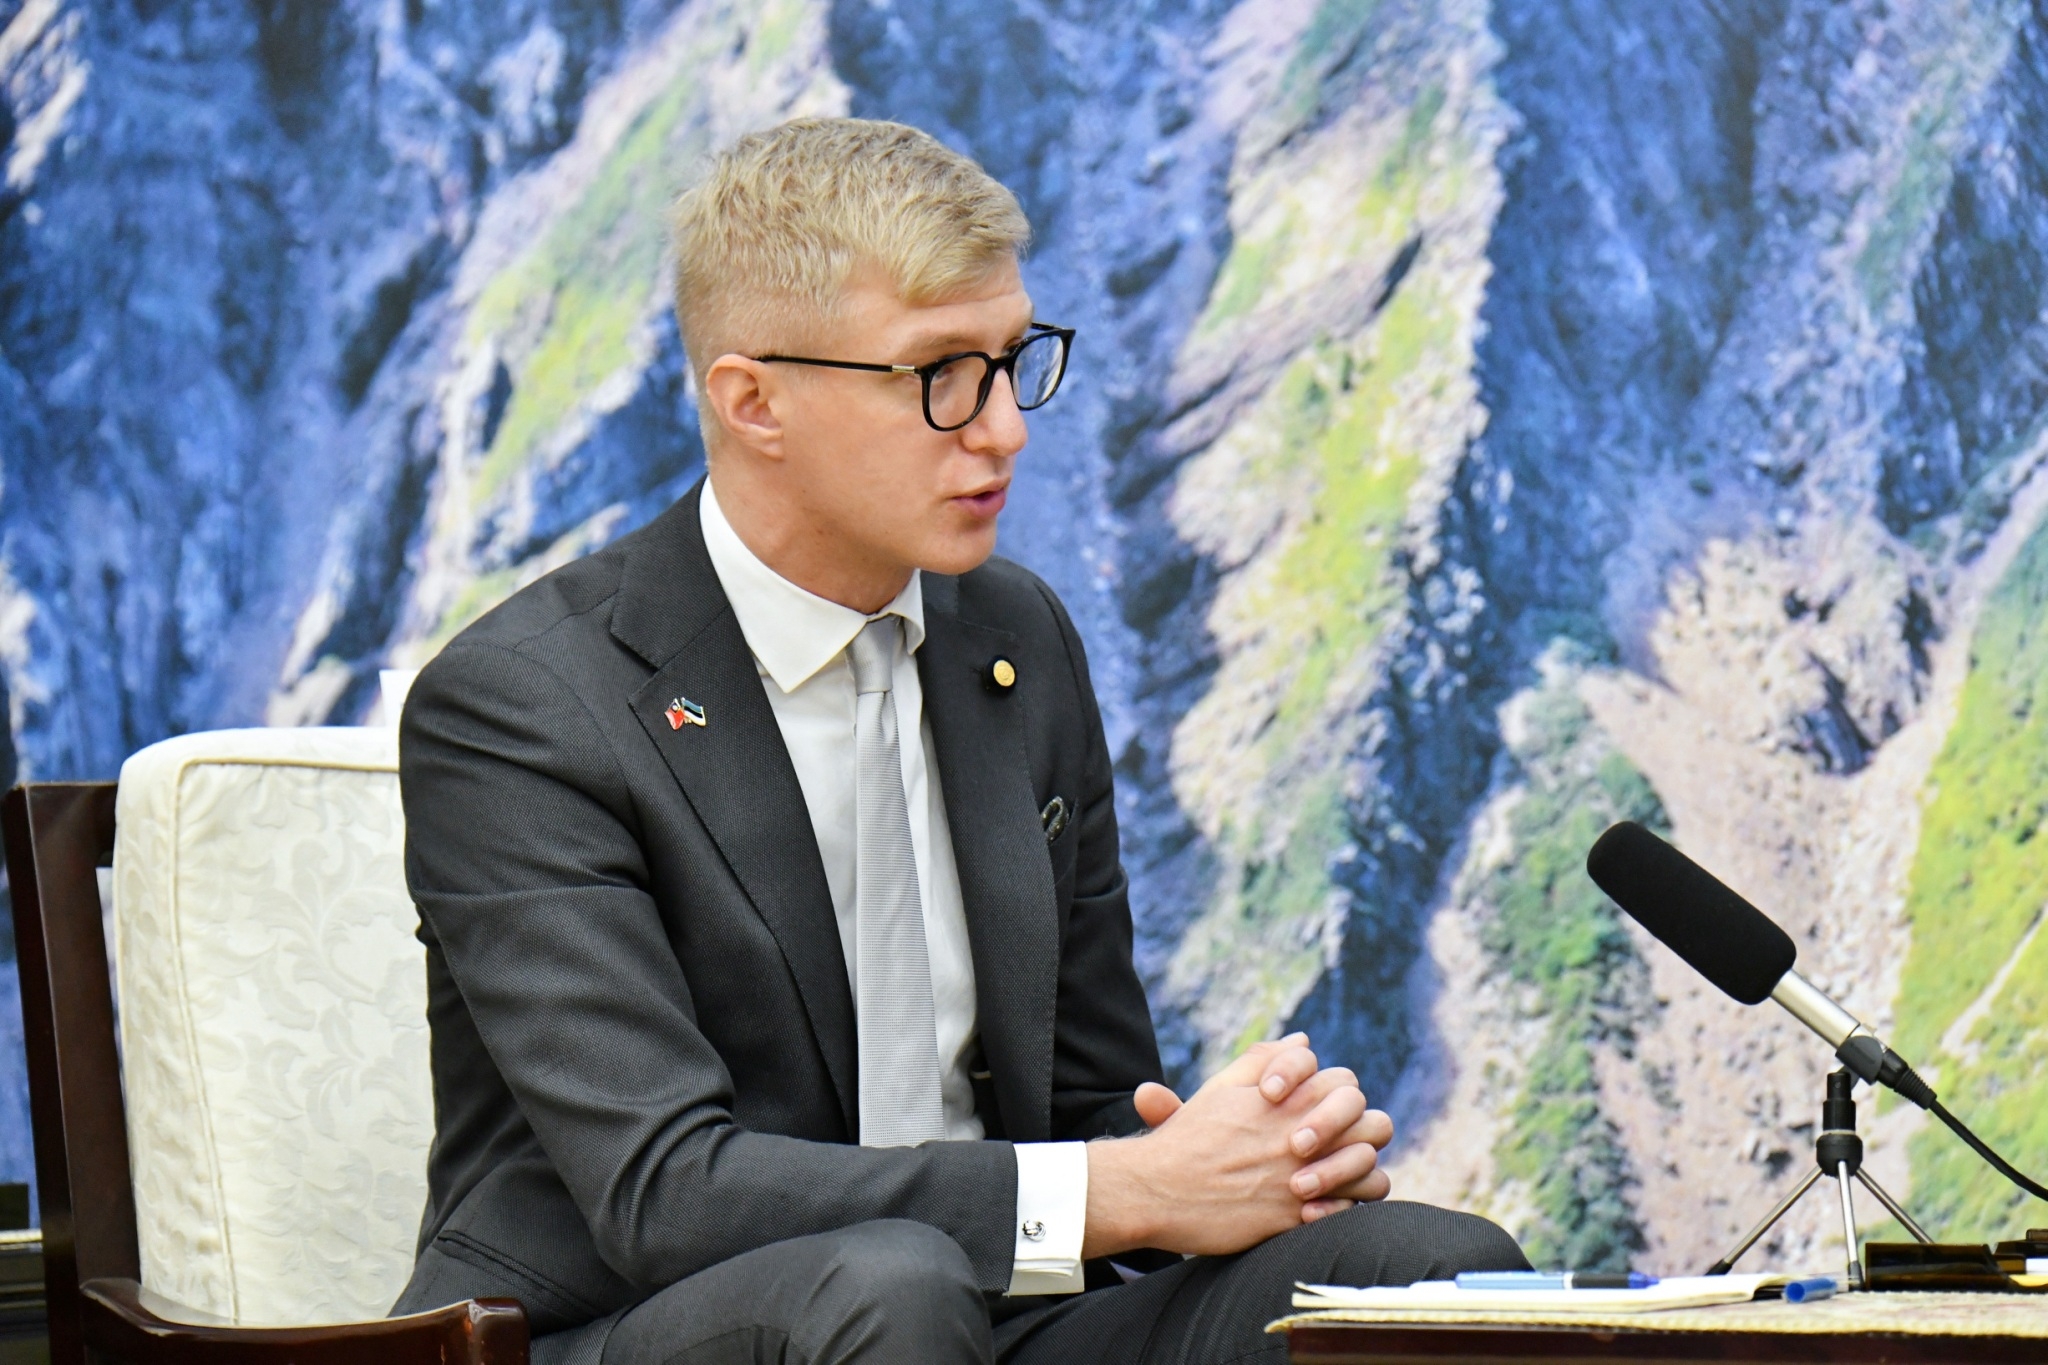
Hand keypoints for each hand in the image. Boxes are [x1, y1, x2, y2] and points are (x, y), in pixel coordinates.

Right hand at [1086, 1035, 1393, 1257]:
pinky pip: (1350, 1209)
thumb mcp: (1223, 1088)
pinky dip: (1345, 1206)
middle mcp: (1302, 1135)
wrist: (1156, 1189)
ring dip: (1359, 1169)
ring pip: (1370, 1168)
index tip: (1312, 1111)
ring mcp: (1302, 1176)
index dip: (1337, 1095)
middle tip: (1338, 1142)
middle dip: (1363, 1130)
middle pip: (1374, 1123)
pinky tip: (1321, 1204)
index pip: (1346, 1083)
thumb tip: (1303, 1040)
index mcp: (1288, 1100)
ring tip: (1334, 1174)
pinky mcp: (1295, 1217)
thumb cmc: (1187, 1138)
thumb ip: (1265, 1061)